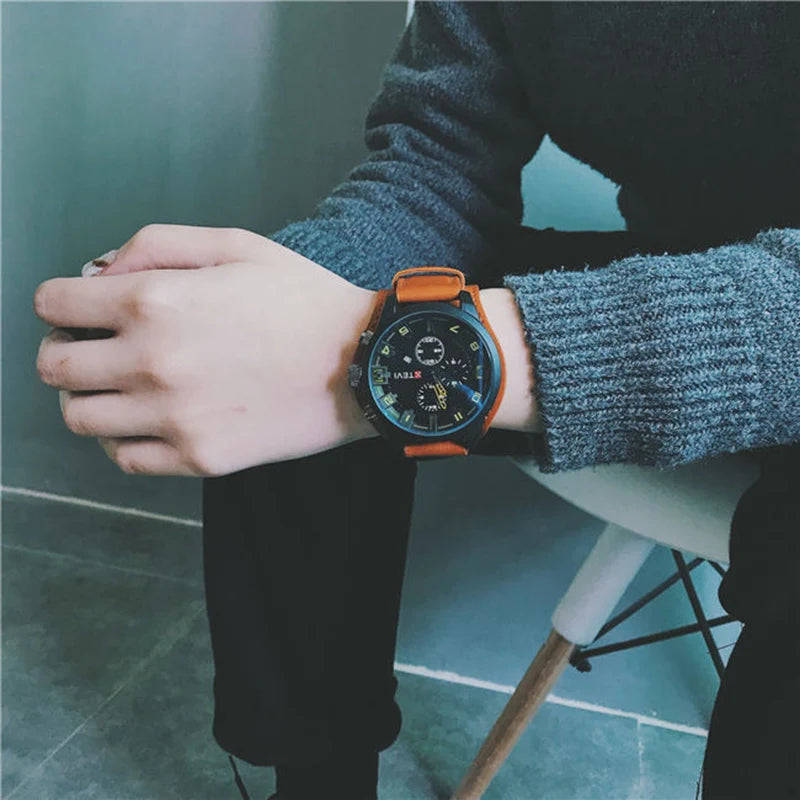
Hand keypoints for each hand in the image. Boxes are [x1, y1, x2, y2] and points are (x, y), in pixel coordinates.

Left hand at [34, 225, 376, 475]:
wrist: (364, 361)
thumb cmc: (304, 299)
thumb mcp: (234, 244)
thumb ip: (154, 245)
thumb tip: (100, 275)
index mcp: (154, 302)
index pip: (52, 304)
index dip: (63, 301)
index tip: (82, 307)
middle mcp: (151, 364)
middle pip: (55, 366)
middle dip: (66, 348)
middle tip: (98, 346)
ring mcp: (174, 418)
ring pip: (80, 417)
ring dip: (90, 396)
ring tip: (124, 386)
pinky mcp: (199, 458)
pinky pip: (125, 458)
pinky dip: (123, 438)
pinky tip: (150, 420)